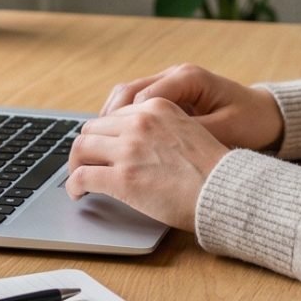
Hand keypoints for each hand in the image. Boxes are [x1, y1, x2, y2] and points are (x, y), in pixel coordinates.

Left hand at [63, 98, 232, 231]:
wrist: (225, 191)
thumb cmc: (213, 170)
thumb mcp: (190, 130)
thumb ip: (162, 129)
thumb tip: (140, 144)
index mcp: (157, 106)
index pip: (115, 115)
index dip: (104, 134)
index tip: (102, 148)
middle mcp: (140, 122)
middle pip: (93, 129)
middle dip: (87, 148)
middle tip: (86, 164)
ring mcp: (129, 149)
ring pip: (81, 148)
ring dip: (76, 164)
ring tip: (79, 179)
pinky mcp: (122, 178)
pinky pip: (81, 176)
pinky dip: (74, 185)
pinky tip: (79, 194)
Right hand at [98, 63, 285, 153]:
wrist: (269, 116)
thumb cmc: (251, 123)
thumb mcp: (225, 132)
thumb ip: (191, 136)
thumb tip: (157, 148)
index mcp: (188, 78)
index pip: (144, 96)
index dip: (122, 122)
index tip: (108, 145)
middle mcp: (175, 75)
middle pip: (127, 91)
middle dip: (107, 120)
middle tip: (90, 148)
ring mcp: (171, 83)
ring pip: (127, 95)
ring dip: (110, 120)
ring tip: (95, 146)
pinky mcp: (170, 96)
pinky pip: (136, 103)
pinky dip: (122, 121)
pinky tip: (114, 142)